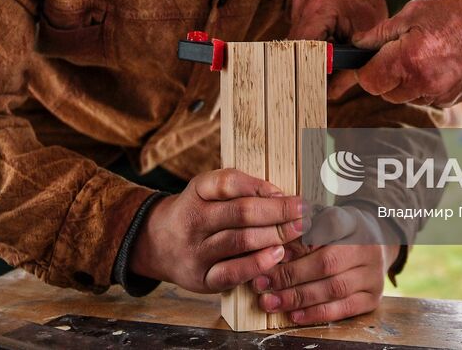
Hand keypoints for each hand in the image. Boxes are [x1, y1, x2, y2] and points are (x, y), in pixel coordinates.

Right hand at [128, 168, 307, 292]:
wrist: (156, 243)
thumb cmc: (197, 211)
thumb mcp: (208, 190)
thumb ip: (240, 188)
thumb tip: (283, 195)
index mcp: (196, 191)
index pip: (229, 182)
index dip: (261, 186)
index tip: (287, 192)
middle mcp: (193, 220)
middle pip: (241, 213)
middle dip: (279, 212)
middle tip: (306, 213)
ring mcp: (196, 251)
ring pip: (240, 241)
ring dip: (275, 236)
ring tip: (299, 232)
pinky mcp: (201, 279)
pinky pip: (232, 273)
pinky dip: (258, 264)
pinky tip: (278, 256)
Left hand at [251, 207, 397, 323]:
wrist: (374, 244)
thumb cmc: (339, 233)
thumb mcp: (323, 220)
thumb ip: (302, 231)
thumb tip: (275, 251)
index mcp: (353, 221)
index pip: (330, 224)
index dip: (303, 240)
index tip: (277, 251)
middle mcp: (368, 247)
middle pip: (327, 262)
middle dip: (291, 276)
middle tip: (263, 283)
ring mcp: (373, 273)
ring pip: (334, 288)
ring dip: (299, 298)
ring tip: (272, 301)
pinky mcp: (374, 297)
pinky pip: (344, 309)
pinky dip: (317, 313)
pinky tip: (295, 314)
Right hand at [290, 0, 390, 101]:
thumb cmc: (369, 12)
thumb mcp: (363, 42)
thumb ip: (347, 70)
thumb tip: (328, 95)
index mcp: (322, 6)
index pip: (302, 44)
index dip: (303, 68)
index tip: (308, 88)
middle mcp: (305, 2)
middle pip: (294, 45)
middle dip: (303, 66)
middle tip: (311, 88)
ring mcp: (298, 2)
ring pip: (292, 41)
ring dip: (304, 57)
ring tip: (320, 69)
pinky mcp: (296, 6)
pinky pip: (296, 34)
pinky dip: (305, 47)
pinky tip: (319, 52)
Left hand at [351, 0, 461, 107]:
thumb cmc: (457, 15)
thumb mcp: (415, 11)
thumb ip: (382, 32)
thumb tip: (358, 45)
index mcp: (408, 60)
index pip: (368, 80)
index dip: (365, 68)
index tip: (371, 57)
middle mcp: (421, 84)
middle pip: (385, 92)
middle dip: (385, 75)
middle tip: (400, 51)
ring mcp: (438, 96)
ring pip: (405, 97)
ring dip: (405, 81)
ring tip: (424, 54)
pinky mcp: (451, 101)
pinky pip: (425, 97)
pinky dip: (424, 85)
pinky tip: (438, 63)